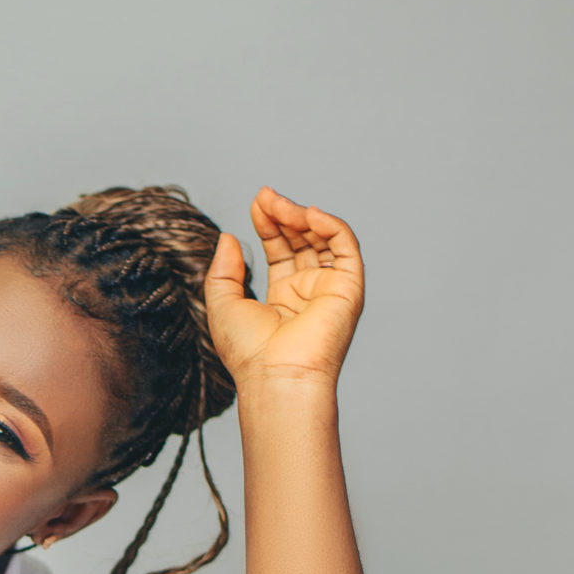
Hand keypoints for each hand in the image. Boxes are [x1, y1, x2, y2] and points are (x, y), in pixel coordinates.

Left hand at [206, 188, 364, 394]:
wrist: (275, 375)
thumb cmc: (249, 352)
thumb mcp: (224, 303)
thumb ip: (224, 270)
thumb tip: (229, 238)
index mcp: (283, 298)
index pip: (281, 249)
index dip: (269, 224)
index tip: (256, 203)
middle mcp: (309, 292)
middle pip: (302, 240)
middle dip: (283, 215)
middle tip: (265, 197)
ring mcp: (330, 289)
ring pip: (323, 239)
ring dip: (301, 216)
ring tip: (278, 204)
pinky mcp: (349, 289)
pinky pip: (346, 247)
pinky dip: (331, 225)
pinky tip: (308, 214)